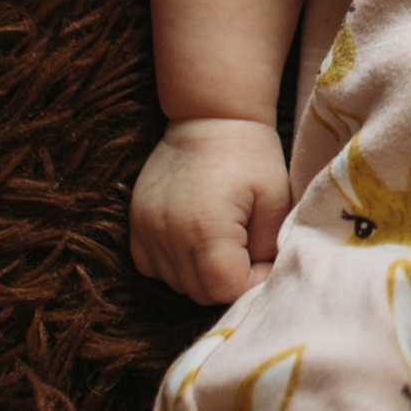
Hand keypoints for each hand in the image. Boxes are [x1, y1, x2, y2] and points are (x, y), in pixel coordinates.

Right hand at [132, 116, 293, 304]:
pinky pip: (151, 267)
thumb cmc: (250, 154)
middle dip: (229, 281)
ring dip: (203, 276)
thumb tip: (264, 279)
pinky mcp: (136, 223)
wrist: (209, 116)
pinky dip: (175, 266)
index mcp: (205, 230)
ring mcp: (146, 230)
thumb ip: (269, 247)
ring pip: (176, 284)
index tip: (266, 259)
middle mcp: (168, 235)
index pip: (225, 289)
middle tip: (250, 254)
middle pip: (200, 293)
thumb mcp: (275, 199)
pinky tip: (196, 243)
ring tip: (226, 246)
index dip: (252, 282)